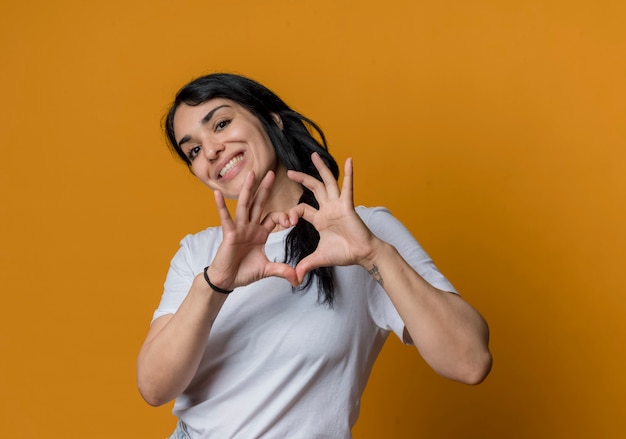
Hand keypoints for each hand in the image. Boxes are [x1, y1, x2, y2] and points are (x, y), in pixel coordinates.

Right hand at [208, 170, 297, 288]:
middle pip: (259, 204)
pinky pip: (225, 218)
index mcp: (260, 233)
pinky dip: (221, 206)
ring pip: (245, 205)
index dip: (283, 217)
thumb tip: (297, 278)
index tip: (292, 221)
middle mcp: (250, 227)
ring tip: (251, 174)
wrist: (227, 280)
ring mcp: (239, 229)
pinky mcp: (229, 234)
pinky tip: (217, 193)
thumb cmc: (244, 272)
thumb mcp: (267, 270)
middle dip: (265, 189)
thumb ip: (282, 270)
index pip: (274, 217)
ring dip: (248, 190)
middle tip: (272, 172)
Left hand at [287, 153, 379, 282]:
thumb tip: (294, 278)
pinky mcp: (348, 205)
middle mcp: (328, 209)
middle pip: (313, 189)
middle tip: (289, 171)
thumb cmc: (344, 254)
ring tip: (313, 155)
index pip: (301, 209)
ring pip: (327, 183)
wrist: (362, 255)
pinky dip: (349, 173)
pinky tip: (349, 160)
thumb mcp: (319, 258)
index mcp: (320, 219)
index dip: (291, 213)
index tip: (286, 222)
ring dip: (320, 169)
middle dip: (301, 179)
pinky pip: (348, 187)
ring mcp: (338, 205)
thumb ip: (305, 264)